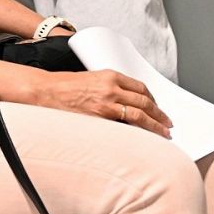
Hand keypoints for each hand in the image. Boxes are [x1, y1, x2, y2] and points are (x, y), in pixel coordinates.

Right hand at [33, 69, 171, 137]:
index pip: (140, 87)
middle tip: (167, 123)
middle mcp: (112, 88)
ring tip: (163, 133)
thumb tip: (125, 101)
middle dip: (159, 114)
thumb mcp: (90, 79)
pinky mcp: (101, 117)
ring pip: (140, 115)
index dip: (152, 99)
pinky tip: (144, 138)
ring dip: (155, 125)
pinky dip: (138, 132)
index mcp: (110, 75)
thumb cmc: (63, 86)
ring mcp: (107, 103)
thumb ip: (109, 87)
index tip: (157, 107)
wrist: (46, 91)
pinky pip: (126, 125)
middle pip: (144, 101)